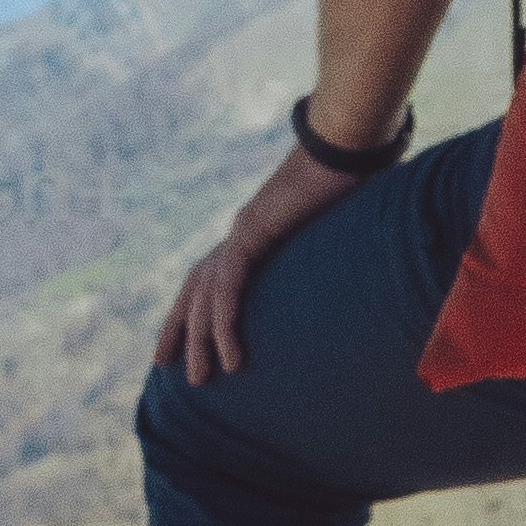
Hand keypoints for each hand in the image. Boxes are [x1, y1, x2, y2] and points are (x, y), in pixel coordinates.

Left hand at [153, 146, 341, 387]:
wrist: (346, 146)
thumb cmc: (350, 181)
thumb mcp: (337, 230)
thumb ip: (331, 253)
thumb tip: (361, 272)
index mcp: (254, 232)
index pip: (210, 275)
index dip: (192, 307)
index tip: (179, 337)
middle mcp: (240, 233)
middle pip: (195, 288)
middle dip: (178, 327)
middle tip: (164, 366)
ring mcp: (242, 232)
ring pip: (206, 295)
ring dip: (201, 340)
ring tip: (202, 379)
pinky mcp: (251, 233)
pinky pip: (229, 287)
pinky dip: (225, 323)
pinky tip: (231, 357)